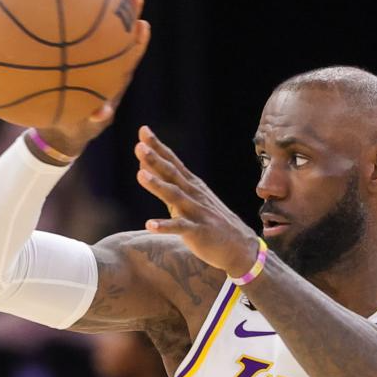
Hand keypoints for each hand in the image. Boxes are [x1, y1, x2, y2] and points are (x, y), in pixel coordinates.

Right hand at [35, 0, 150, 158]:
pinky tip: (72, 0)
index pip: (128, 62)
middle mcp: (107, 72)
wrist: (61, 132)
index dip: (136, 44)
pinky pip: (82, 41)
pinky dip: (80, 22)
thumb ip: (91, 120)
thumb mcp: (81, 127)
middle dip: (129, 18)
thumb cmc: (73, 129)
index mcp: (112, 85)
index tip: (143, 25)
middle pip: (122, 41)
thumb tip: (101, 113)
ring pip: (105, 38)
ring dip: (111, 14)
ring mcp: (94, 68)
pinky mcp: (81, 66)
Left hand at [134, 125, 259, 277]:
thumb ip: (167, 185)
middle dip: (155, 159)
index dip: (158, 147)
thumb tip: (144, 167)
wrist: (238, 246)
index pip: (172, 162)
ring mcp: (196, 212)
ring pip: (174, 196)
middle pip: (172, 174)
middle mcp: (193, 195)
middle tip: (139, 146)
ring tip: (139, 175)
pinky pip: (179, 228)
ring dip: (157, 185)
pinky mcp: (197, 232)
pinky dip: (164, 226)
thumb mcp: (187, 200)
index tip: (143, 130)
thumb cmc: (209, 221)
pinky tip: (149, 225)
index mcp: (191, 185)